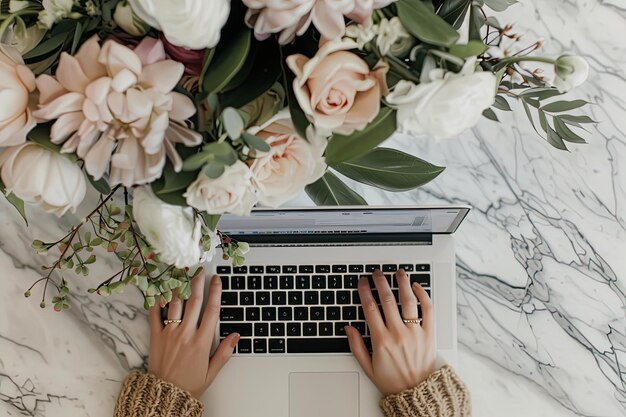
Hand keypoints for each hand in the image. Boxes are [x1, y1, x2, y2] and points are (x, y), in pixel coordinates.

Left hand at [147, 271, 239, 397]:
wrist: (163, 395)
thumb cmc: (188, 385)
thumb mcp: (211, 372)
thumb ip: (224, 352)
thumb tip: (236, 336)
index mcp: (201, 342)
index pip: (212, 311)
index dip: (216, 292)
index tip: (217, 280)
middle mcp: (186, 333)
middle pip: (194, 302)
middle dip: (198, 283)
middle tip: (200, 270)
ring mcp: (169, 333)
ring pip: (175, 304)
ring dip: (180, 287)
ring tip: (182, 274)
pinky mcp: (155, 337)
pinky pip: (155, 315)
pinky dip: (157, 302)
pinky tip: (161, 291)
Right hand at [345, 269, 435, 395]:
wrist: (417, 393)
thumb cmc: (392, 381)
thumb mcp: (367, 366)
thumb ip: (356, 346)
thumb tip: (348, 328)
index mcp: (381, 340)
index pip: (370, 307)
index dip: (364, 291)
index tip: (362, 282)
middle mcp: (398, 333)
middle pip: (387, 299)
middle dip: (380, 282)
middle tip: (377, 273)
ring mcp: (415, 332)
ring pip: (408, 300)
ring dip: (402, 283)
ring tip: (398, 273)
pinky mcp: (429, 334)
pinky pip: (428, 309)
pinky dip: (423, 295)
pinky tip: (416, 287)